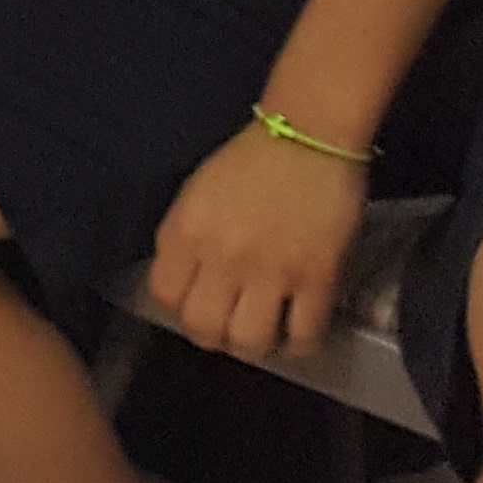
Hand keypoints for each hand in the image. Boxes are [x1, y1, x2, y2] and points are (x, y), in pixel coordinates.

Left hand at [148, 119, 368, 361]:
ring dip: (254, 346)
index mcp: (186, 231)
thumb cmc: (250, 160)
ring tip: (263, 331)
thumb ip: (183, 238)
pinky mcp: (318, 278)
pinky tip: (296, 332)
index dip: (179, 308)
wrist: (309, 136)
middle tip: (229, 326)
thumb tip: (181, 283)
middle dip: (214, 335)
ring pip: (250, 342)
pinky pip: (303, 336)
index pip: (164, 296)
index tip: (197, 304)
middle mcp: (223, 256)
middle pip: (204, 329)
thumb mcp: (196, 193)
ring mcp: (272, 270)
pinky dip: (298, 344)